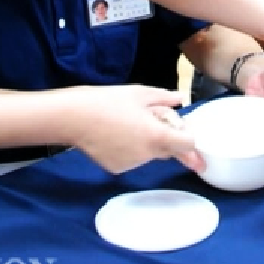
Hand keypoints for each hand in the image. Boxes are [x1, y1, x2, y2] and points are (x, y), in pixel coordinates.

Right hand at [68, 85, 199, 173]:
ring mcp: (132, 164)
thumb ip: (164, 99)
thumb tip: (180, 98)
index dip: (187, 135)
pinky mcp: (117, 169)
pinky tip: (116, 136)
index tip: (180, 129)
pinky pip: (133, 159)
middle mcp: (148, 155)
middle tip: (150, 118)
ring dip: (148, 143)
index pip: (188, 144)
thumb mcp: (140, 93)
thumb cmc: (109, 101)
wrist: (75, 117)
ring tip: (127, 124)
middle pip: (169, 149)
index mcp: (158, 136)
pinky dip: (131, 150)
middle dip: (167, 137)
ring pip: (150, 154)